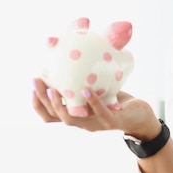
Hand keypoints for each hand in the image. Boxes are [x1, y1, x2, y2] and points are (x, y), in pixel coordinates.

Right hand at [32, 78, 159, 138]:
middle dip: (42, 100)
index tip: (32, 86)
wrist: (140, 115)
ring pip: (72, 119)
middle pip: (55, 116)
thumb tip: (76, 48)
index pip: (50, 115)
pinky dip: (92, 103)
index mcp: (77, 115)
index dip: (38, 104)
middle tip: (36, 81)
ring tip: (52, 89)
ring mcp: (96, 124)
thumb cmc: (116, 99)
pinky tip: (86, 90)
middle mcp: (83, 122)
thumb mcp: (98, 87)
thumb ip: (86, 77)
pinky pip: (100, 113)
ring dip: (59, 105)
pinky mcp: (112, 122)